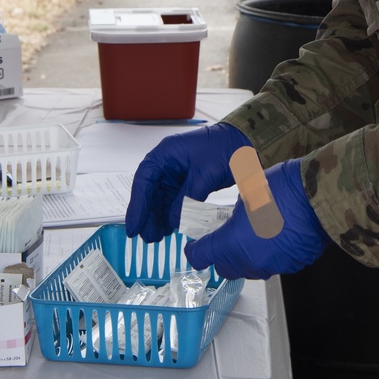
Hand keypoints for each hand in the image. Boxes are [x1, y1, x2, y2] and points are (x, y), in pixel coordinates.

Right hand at [125, 123, 249, 240]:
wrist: (244, 142)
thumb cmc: (224, 148)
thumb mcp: (205, 174)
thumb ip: (188, 198)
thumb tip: (173, 221)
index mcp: (165, 154)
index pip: (143, 180)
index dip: (136, 205)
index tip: (133, 226)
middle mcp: (166, 164)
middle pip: (149, 192)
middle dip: (147, 215)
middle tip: (148, 237)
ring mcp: (175, 174)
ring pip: (159, 199)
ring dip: (158, 218)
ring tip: (157, 237)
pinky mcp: (185, 183)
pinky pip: (172, 201)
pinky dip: (170, 215)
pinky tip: (169, 228)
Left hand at [185, 160, 332, 279]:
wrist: (320, 196)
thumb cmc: (283, 188)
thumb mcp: (248, 193)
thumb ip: (235, 214)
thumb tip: (236, 220)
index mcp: (232, 242)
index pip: (201, 256)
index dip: (195, 251)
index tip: (196, 245)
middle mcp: (250, 260)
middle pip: (226, 269)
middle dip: (222, 257)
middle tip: (226, 240)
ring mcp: (273, 266)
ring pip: (251, 269)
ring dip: (248, 257)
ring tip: (257, 235)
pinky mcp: (293, 265)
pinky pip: (275, 264)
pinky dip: (272, 254)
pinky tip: (279, 236)